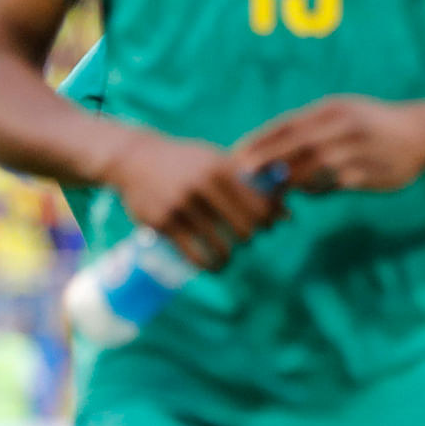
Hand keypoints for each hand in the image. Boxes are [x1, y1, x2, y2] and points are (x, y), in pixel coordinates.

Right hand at [104, 135, 278, 270]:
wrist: (135, 158)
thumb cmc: (187, 161)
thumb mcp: (218, 162)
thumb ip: (252, 184)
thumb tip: (288, 214)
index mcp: (222, 168)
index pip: (259, 203)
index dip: (268, 220)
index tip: (267, 227)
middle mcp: (203, 185)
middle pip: (243, 226)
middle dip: (249, 238)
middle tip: (246, 240)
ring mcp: (181, 204)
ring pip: (219, 243)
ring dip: (227, 256)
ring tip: (228, 258)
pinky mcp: (162, 222)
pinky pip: (192, 252)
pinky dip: (206, 264)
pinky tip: (212, 267)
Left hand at [240, 96, 424, 194]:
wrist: (423, 133)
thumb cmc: (374, 125)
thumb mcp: (343, 116)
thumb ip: (311, 132)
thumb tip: (273, 154)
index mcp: (334, 110)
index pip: (288, 125)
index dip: (260, 140)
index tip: (235, 154)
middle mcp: (344, 127)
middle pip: (296, 145)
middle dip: (266, 160)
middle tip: (242, 176)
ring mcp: (358, 150)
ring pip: (313, 168)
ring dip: (289, 180)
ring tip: (270, 190)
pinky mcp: (369, 173)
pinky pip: (334, 185)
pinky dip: (317, 189)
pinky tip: (310, 191)